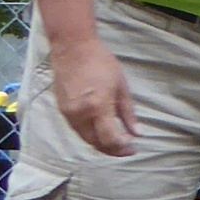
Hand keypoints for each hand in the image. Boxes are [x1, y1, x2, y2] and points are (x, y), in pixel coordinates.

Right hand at [53, 38, 137, 156]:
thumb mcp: (121, 86)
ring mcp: (68, 113)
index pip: (109, 139)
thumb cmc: (101, 63)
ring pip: (85, 138)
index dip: (122, 148)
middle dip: (112, 150)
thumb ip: (128, 113)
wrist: (72, 48)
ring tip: (115, 143)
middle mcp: (81, 114)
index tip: (133, 148)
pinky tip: (100, 132)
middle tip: (126, 149)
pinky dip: (89, 135)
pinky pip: (77, 130)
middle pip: (96, 143)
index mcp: (98, 107)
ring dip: (100, 144)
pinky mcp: (62, 110)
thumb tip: (138, 133)